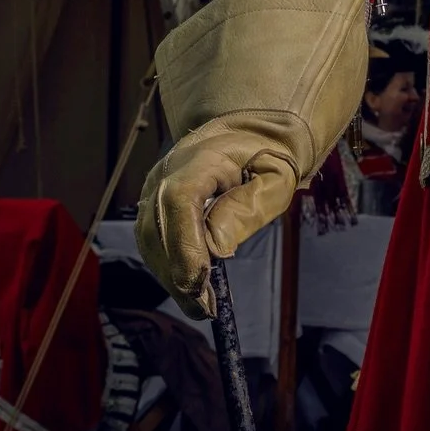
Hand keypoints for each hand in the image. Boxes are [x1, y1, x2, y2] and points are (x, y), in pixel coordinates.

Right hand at [134, 0, 366, 316]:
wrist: (253, 124)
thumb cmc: (273, 148)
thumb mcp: (277, 174)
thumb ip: (249, 208)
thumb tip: (216, 248)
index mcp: (202, 155)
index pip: (180, 201)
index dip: (185, 243)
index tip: (201, 279)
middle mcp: (169, 168)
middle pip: (160, 227)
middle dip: (180, 271)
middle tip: (207, 306)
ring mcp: (156, 184)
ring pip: (152, 238)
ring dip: (174, 275)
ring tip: (204, 305)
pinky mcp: (155, 200)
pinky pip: (155, 238)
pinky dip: (170, 267)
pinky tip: (194, 289)